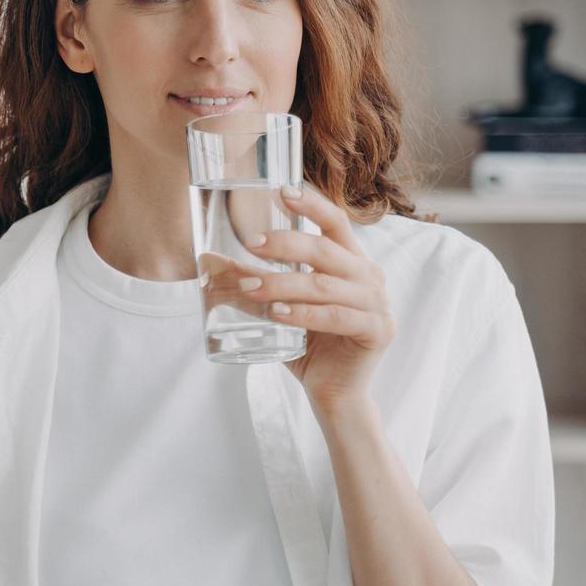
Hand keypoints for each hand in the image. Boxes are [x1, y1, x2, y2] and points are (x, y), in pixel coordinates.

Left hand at [199, 183, 394, 414]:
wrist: (334, 393)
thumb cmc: (308, 344)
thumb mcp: (280, 305)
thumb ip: (254, 281)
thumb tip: (208, 261)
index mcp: (351, 261)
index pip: (335, 222)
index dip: (311, 204)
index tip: (281, 192)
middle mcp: (369, 276)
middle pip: (325, 250)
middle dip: (285, 245)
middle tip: (251, 245)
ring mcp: (378, 304)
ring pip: (324, 285)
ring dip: (283, 283)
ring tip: (250, 286)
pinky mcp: (378, 331)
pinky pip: (336, 317)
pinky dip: (304, 314)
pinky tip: (278, 313)